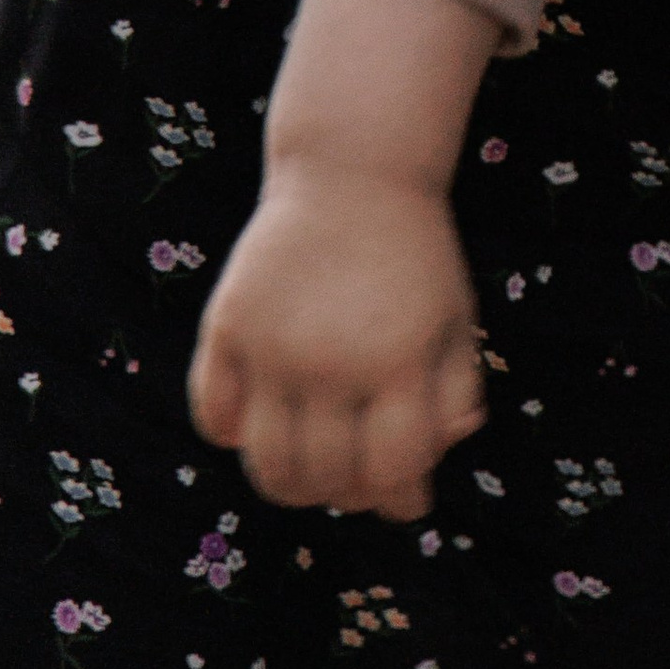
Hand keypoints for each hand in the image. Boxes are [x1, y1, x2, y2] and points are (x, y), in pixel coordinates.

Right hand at [188, 164, 485, 519]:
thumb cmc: (415, 257)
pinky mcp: (227, 325)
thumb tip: (413, 495)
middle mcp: (332, 359)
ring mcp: (272, 344)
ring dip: (288, 485)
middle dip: (345, 495)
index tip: (405, 496)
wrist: (356, 171)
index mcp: (399, 359)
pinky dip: (231, 433)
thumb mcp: (456, 322)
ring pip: (264, 463)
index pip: (390, 470)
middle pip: (323, 477)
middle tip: (354, 482)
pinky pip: (213, 416)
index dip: (399, 497)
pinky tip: (260, 419)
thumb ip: (451, 403)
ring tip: (308, 468)